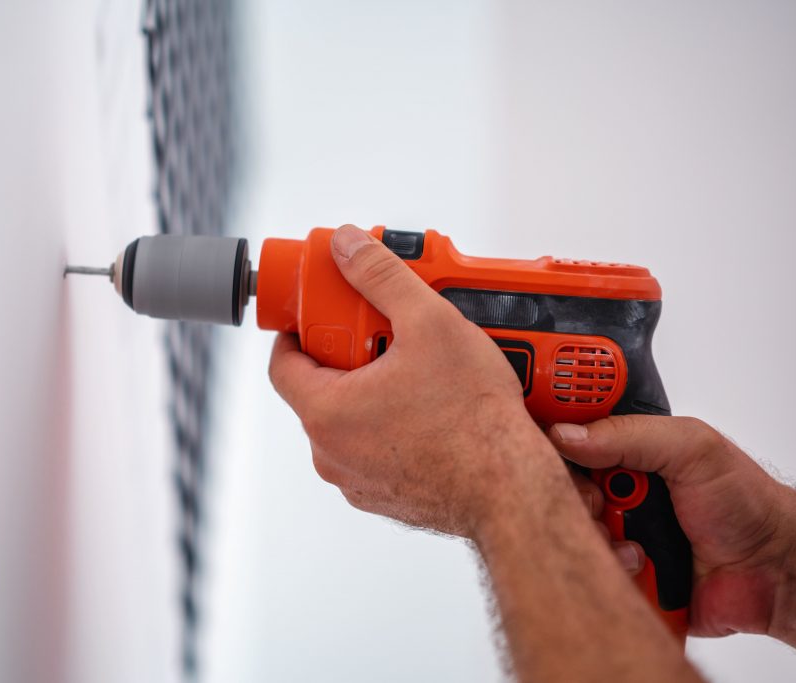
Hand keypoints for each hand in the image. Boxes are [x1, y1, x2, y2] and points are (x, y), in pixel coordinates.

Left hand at [268, 224, 560, 537]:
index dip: (300, 329)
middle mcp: (331, 453)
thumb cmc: (472, 419)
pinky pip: (378, 446)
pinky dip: (395, 423)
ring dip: (376, 389)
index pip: (283, 362)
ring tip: (421, 368)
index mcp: (325, 413)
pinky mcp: (389, 495)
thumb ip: (381, 277)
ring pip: (353, 419)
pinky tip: (433, 405)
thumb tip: (348, 247)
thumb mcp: (427, 323)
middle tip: (390, 333)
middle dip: (352, 353)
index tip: (323, 313)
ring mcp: (359, 479)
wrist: (512, 489)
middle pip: (322, 387)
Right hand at [550, 416, 795, 657]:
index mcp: (623, 447)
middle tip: (599, 498)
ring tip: (632, 537)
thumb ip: (630, 433)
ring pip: (566, 527)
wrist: (772, 572)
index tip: (541, 441)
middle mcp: (611, 485)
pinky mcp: (614, 567)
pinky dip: (609, 566)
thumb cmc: (745, 503)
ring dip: (595, 533)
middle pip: (554, 483)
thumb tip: (566, 434)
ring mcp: (610, 527)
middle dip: (573, 493)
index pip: (564, 432)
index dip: (546, 435)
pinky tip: (639, 561)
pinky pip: (586, 567)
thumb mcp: (692, 448)